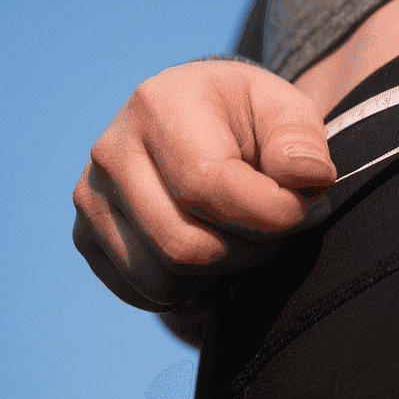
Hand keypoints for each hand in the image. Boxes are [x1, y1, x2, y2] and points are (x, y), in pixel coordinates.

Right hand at [73, 60, 336, 311]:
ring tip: (249, 233)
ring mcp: (91, 198)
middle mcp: (111, 152)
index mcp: (159, 105)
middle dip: (253, 249)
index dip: (271, 214)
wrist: (200, 119)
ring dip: (225, 272)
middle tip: (285, 227)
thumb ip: (301, 141)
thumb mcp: (287, 109)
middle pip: (184, 245)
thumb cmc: (250, 117)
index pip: (207, 187)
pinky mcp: (87, 237)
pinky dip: (193, 287)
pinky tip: (216, 246)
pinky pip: (146, 293)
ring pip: (164, 279)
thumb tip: (310, 178)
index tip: (311, 208)